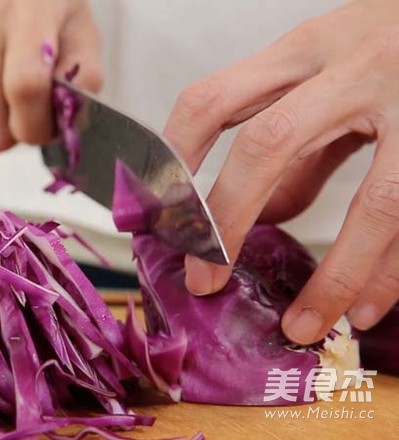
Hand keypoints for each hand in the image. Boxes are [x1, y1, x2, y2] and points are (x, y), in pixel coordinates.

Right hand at [0, 0, 102, 150]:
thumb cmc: (46, 2)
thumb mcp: (81, 29)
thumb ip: (83, 79)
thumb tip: (65, 127)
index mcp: (25, 9)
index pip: (25, 88)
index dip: (38, 125)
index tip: (47, 128)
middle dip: (16, 127)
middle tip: (31, 101)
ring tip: (5, 66)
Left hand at [163, 0, 398, 343]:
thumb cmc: (394, 49)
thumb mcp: (332, 76)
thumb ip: (296, 143)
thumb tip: (257, 217)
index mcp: (304, 50)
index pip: (212, 101)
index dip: (174, 159)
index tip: (155, 216)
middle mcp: (353, 68)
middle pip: (268, 146)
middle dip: (229, 220)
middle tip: (204, 281)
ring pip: (372, 203)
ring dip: (333, 275)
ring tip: (303, 325)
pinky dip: (388, 271)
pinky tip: (364, 306)